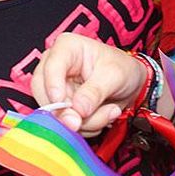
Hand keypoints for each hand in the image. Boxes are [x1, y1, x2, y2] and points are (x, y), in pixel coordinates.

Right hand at [31, 33, 146, 135]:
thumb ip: (95, 92)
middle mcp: (54, 66)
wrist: (130, 84)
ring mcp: (55, 88)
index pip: (51, 66)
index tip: (61, 103)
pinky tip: (101, 117)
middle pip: (45, 93)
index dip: (53, 86)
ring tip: (109, 112)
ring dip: (83, 123)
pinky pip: (64, 124)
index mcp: (66, 47)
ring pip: (55, 114)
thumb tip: (77, 110)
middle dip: (69, 112)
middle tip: (91, 117)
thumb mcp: (115, 76)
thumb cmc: (122, 69)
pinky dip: (84, 127)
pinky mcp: (60, 107)